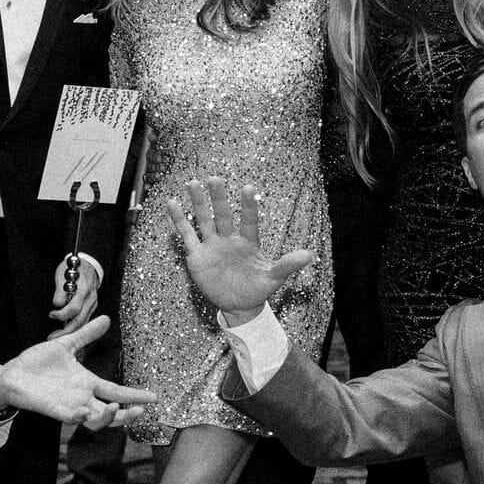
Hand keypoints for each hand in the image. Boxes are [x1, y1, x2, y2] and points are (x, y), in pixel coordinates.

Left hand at [0, 316, 154, 429]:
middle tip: (141, 411)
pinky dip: (78, 417)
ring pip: (95, 420)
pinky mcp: (54, 409)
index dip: (134, 395)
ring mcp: (69, 405)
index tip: (154, 397)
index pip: (116, 390)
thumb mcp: (66, 344)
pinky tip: (83, 411)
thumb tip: (107, 318)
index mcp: (87, 383)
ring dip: (107, 418)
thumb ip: (86, 335)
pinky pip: (69, 419)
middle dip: (127, 414)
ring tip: (117, 408)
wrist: (12, 373)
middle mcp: (82, 397)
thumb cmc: (38, 362)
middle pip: (111, 412)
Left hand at [47, 254, 98, 337]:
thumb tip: (57, 304)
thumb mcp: (63, 275)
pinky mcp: (91, 307)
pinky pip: (84, 320)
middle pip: (80, 320)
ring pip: (83, 322)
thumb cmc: (74, 269)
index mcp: (84, 289)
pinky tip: (65, 331)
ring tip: (57, 336)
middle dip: (66, 331)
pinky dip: (75, 327)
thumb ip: (60, 291)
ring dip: (70, 331)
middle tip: (52, 337)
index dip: (62, 314)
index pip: (74, 308)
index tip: (52, 314)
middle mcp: (91, 299)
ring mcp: (93, 304)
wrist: (88, 265)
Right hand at [166, 177, 313, 325]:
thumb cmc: (257, 289)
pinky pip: (187, 235)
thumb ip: (287, 265)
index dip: (248, 206)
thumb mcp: (273, 278)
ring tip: (193, 182)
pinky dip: (179, 220)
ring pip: (204, 220)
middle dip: (219, 198)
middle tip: (215, 178)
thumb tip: (310, 254)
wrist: (238, 305)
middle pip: (223, 215)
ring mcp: (212, 245)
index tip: (248, 188)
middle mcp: (229, 239)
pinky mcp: (197, 255)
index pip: (248, 221)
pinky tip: (173, 203)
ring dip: (198, 203)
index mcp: (248, 242)